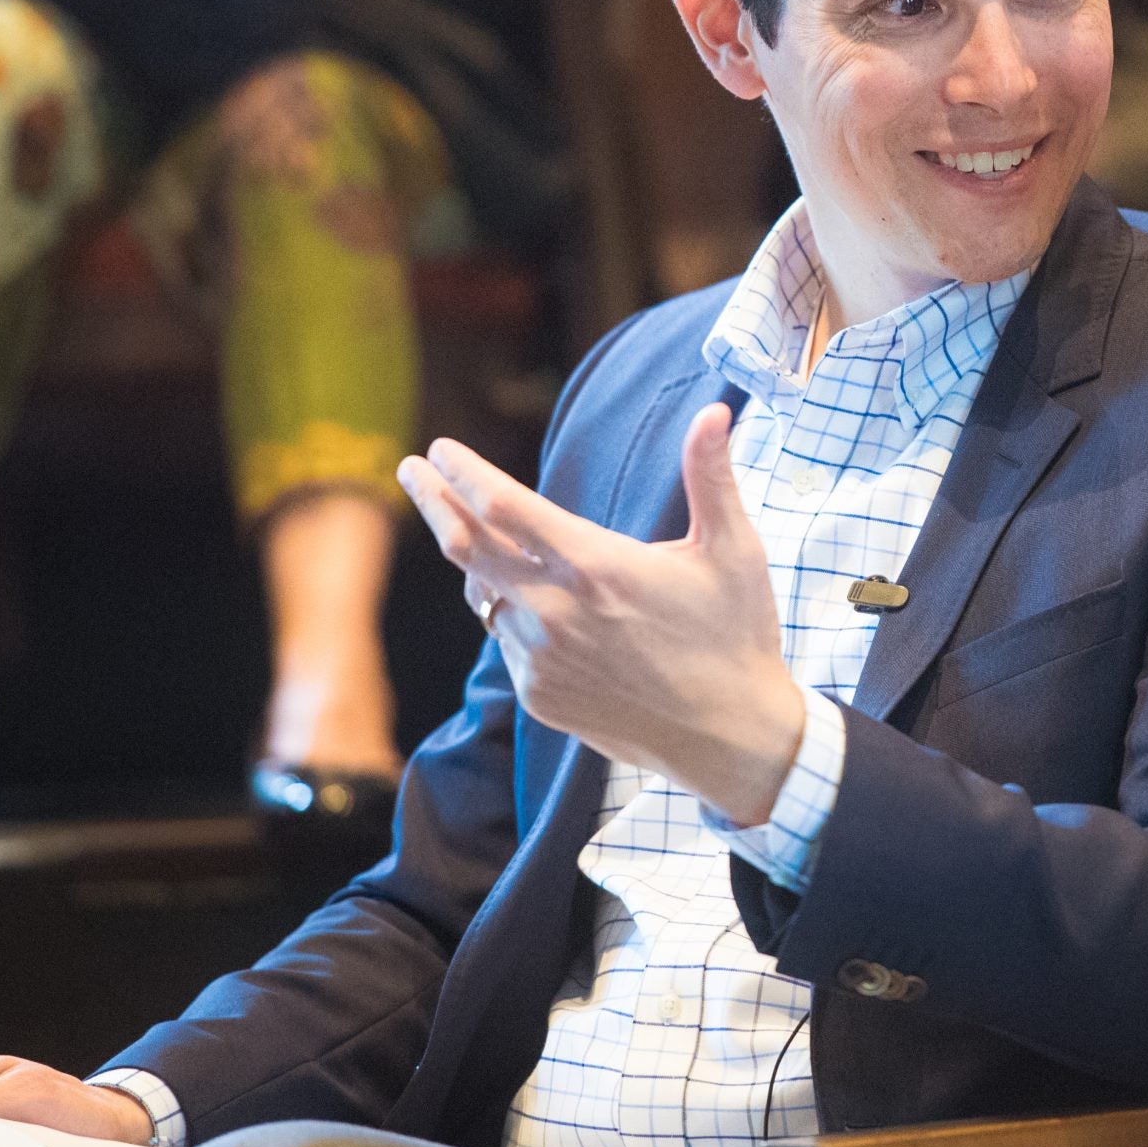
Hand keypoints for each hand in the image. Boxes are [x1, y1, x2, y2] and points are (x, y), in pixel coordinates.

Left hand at [397, 405, 804, 825]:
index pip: (502, 506)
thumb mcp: (733, 549)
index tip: (439, 449)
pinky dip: (510, 613)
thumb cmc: (736, 634)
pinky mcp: (539, 695)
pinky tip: (530, 602)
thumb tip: (716, 410)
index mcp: (595, 565)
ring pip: (484, 595)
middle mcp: (555, 611)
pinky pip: (507, 641)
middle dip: (434, 500)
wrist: (730, 736)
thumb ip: (712, 475)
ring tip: (468, 529)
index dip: (463, 472)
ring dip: (473, 559)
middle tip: (412, 469)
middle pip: (466, 546)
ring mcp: (541, 659)